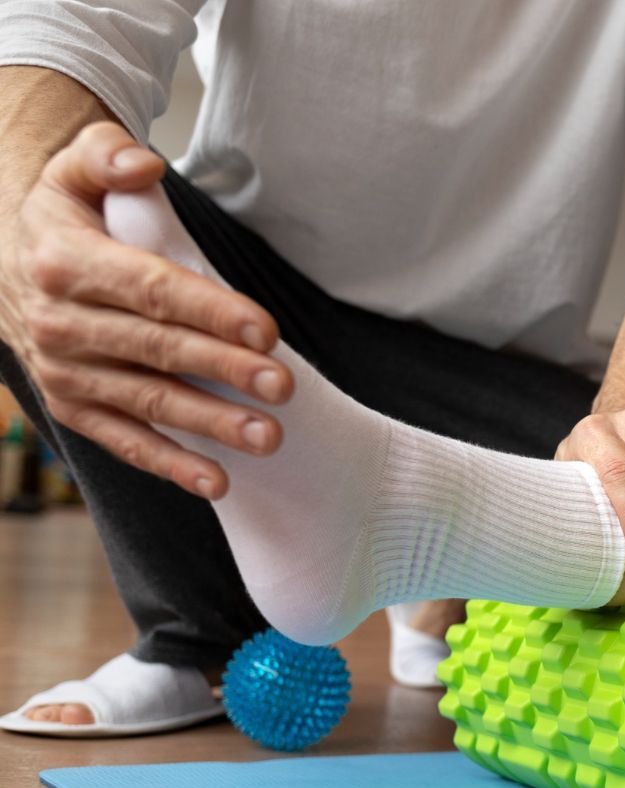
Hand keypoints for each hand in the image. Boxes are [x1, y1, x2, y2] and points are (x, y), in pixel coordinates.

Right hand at [0, 122, 290, 498]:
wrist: (2, 261)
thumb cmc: (62, 216)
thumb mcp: (72, 170)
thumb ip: (106, 155)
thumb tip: (143, 165)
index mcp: (67, 263)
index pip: (151, 290)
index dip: (211, 311)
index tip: (266, 332)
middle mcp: (59, 324)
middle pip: (157, 350)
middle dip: (224, 370)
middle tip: (283, 387)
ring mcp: (64, 372)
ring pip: (146, 401)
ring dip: (209, 423)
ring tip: (267, 436)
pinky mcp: (72, 407)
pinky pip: (123, 440)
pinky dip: (170, 464)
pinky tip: (218, 481)